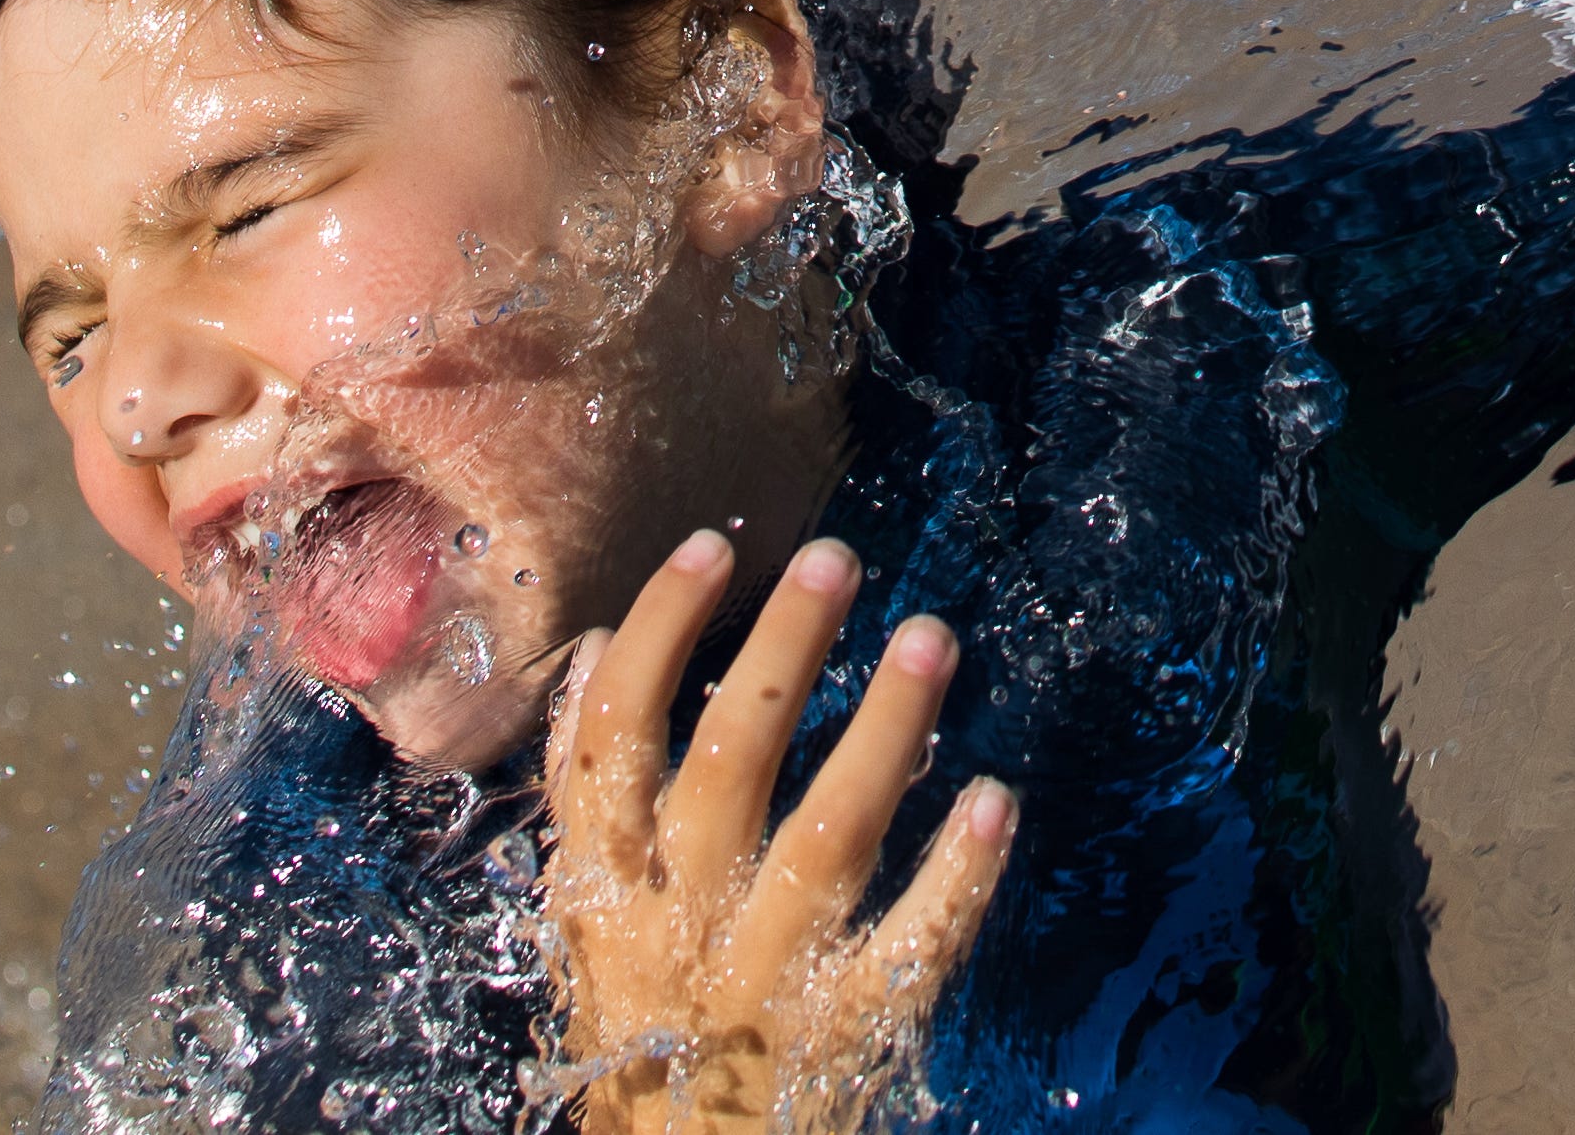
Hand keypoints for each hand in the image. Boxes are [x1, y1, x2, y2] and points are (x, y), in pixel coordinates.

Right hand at [543, 533, 1014, 1134]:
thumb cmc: (638, 1020)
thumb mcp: (581, 907)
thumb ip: (582, 789)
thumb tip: (591, 654)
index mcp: (607, 884)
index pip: (614, 738)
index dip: (658, 636)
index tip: (710, 550)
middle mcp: (683, 919)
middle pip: (730, 764)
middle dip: (780, 655)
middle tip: (835, 558)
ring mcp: (771, 972)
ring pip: (829, 836)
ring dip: (883, 731)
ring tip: (931, 634)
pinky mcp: (850, 1024)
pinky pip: (912, 943)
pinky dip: (958, 874)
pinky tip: (994, 797)